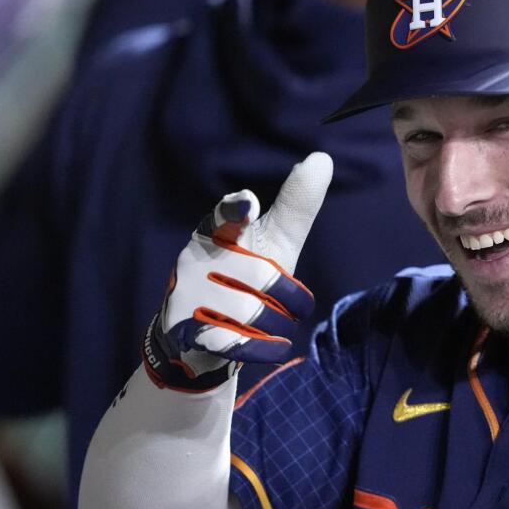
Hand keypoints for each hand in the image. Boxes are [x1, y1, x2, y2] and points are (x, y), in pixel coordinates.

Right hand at [143, 153, 332, 390]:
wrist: (205, 334)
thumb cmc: (246, 277)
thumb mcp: (275, 242)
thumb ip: (295, 206)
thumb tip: (322, 159)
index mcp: (217, 231)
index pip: (224, 215)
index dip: (235, 210)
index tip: (246, 203)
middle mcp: (196, 258)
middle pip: (264, 277)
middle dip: (287, 297)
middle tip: (285, 303)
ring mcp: (186, 294)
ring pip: (254, 314)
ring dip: (276, 324)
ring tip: (269, 323)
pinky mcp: (185, 330)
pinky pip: (237, 343)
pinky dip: (265, 349)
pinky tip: (276, 347)